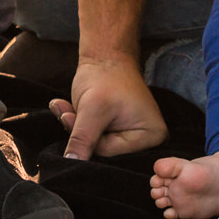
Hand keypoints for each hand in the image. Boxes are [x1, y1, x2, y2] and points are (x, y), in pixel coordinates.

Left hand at [52, 55, 169, 158]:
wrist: (104, 55)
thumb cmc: (106, 77)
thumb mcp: (92, 109)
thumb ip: (82, 138)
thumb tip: (71, 163)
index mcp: (153, 136)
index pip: (112, 154)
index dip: (88, 138)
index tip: (75, 116)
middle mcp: (147, 140)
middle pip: (105, 152)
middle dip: (80, 134)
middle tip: (66, 113)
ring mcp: (133, 135)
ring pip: (95, 145)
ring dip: (75, 127)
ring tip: (66, 107)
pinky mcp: (118, 130)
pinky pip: (93, 137)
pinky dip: (77, 124)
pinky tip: (67, 108)